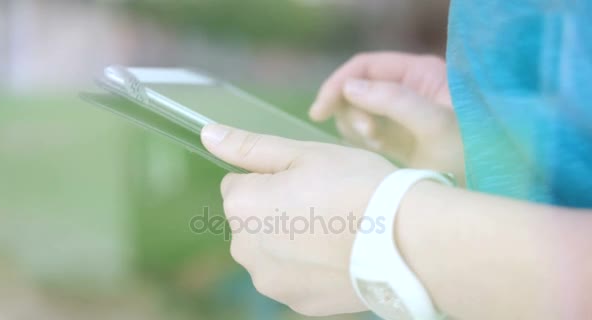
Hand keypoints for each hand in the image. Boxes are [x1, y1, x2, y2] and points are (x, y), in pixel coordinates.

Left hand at [201, 124, 395, 315]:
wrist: (408, 242)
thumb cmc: (357, 185)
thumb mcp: (303, 154)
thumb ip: (248, 147)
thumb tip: (206, 134)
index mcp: (242, 205)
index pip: (237, 184)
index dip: (270, 178)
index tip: (305, 181)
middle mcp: (243, 249)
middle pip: (250, 220)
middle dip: (274, 210)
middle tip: (322, 204)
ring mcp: (269, 282)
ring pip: (269, 250)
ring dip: (287, 241)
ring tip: (332, 231)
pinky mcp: (294, 303)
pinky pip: (290, 277)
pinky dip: (305, 267)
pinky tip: (336, 256)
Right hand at [310, 52, 464, 183]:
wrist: (491, 184)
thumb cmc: (470, 150)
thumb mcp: (434, 124)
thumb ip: (393, 101)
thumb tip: (348, 88)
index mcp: (418, 73)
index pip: (365, 67)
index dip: (338, 83)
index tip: (320, 110)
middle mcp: (407, 87)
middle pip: (357, 89)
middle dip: (352, 111)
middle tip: (369, 137)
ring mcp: (401, 112)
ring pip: (357, 111)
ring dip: (357, 127)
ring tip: (378, 146)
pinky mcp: (398, 136)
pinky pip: (366, 130)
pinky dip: (362, 140)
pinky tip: (379, 151)